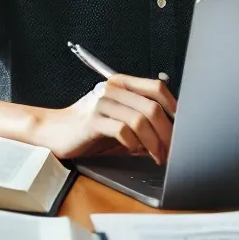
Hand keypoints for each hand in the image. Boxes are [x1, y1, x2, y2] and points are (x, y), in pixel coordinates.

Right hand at [34, 75, 176, 164]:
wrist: (56, 131)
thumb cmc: (91, 127)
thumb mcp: (119, 117)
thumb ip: (140, 116)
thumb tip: (173, 128)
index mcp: (121, 83)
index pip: (156, 88)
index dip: (174, 107)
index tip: (183, 126)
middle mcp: (112, 89)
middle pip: (152, 107)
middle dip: (167, 133)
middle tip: (172, 150)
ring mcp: (101, 103)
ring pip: (140, 120)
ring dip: (153, 143)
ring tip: (157, 156)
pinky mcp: (92, 121)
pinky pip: (123, 131)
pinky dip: (134, 144)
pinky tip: (135, 151)